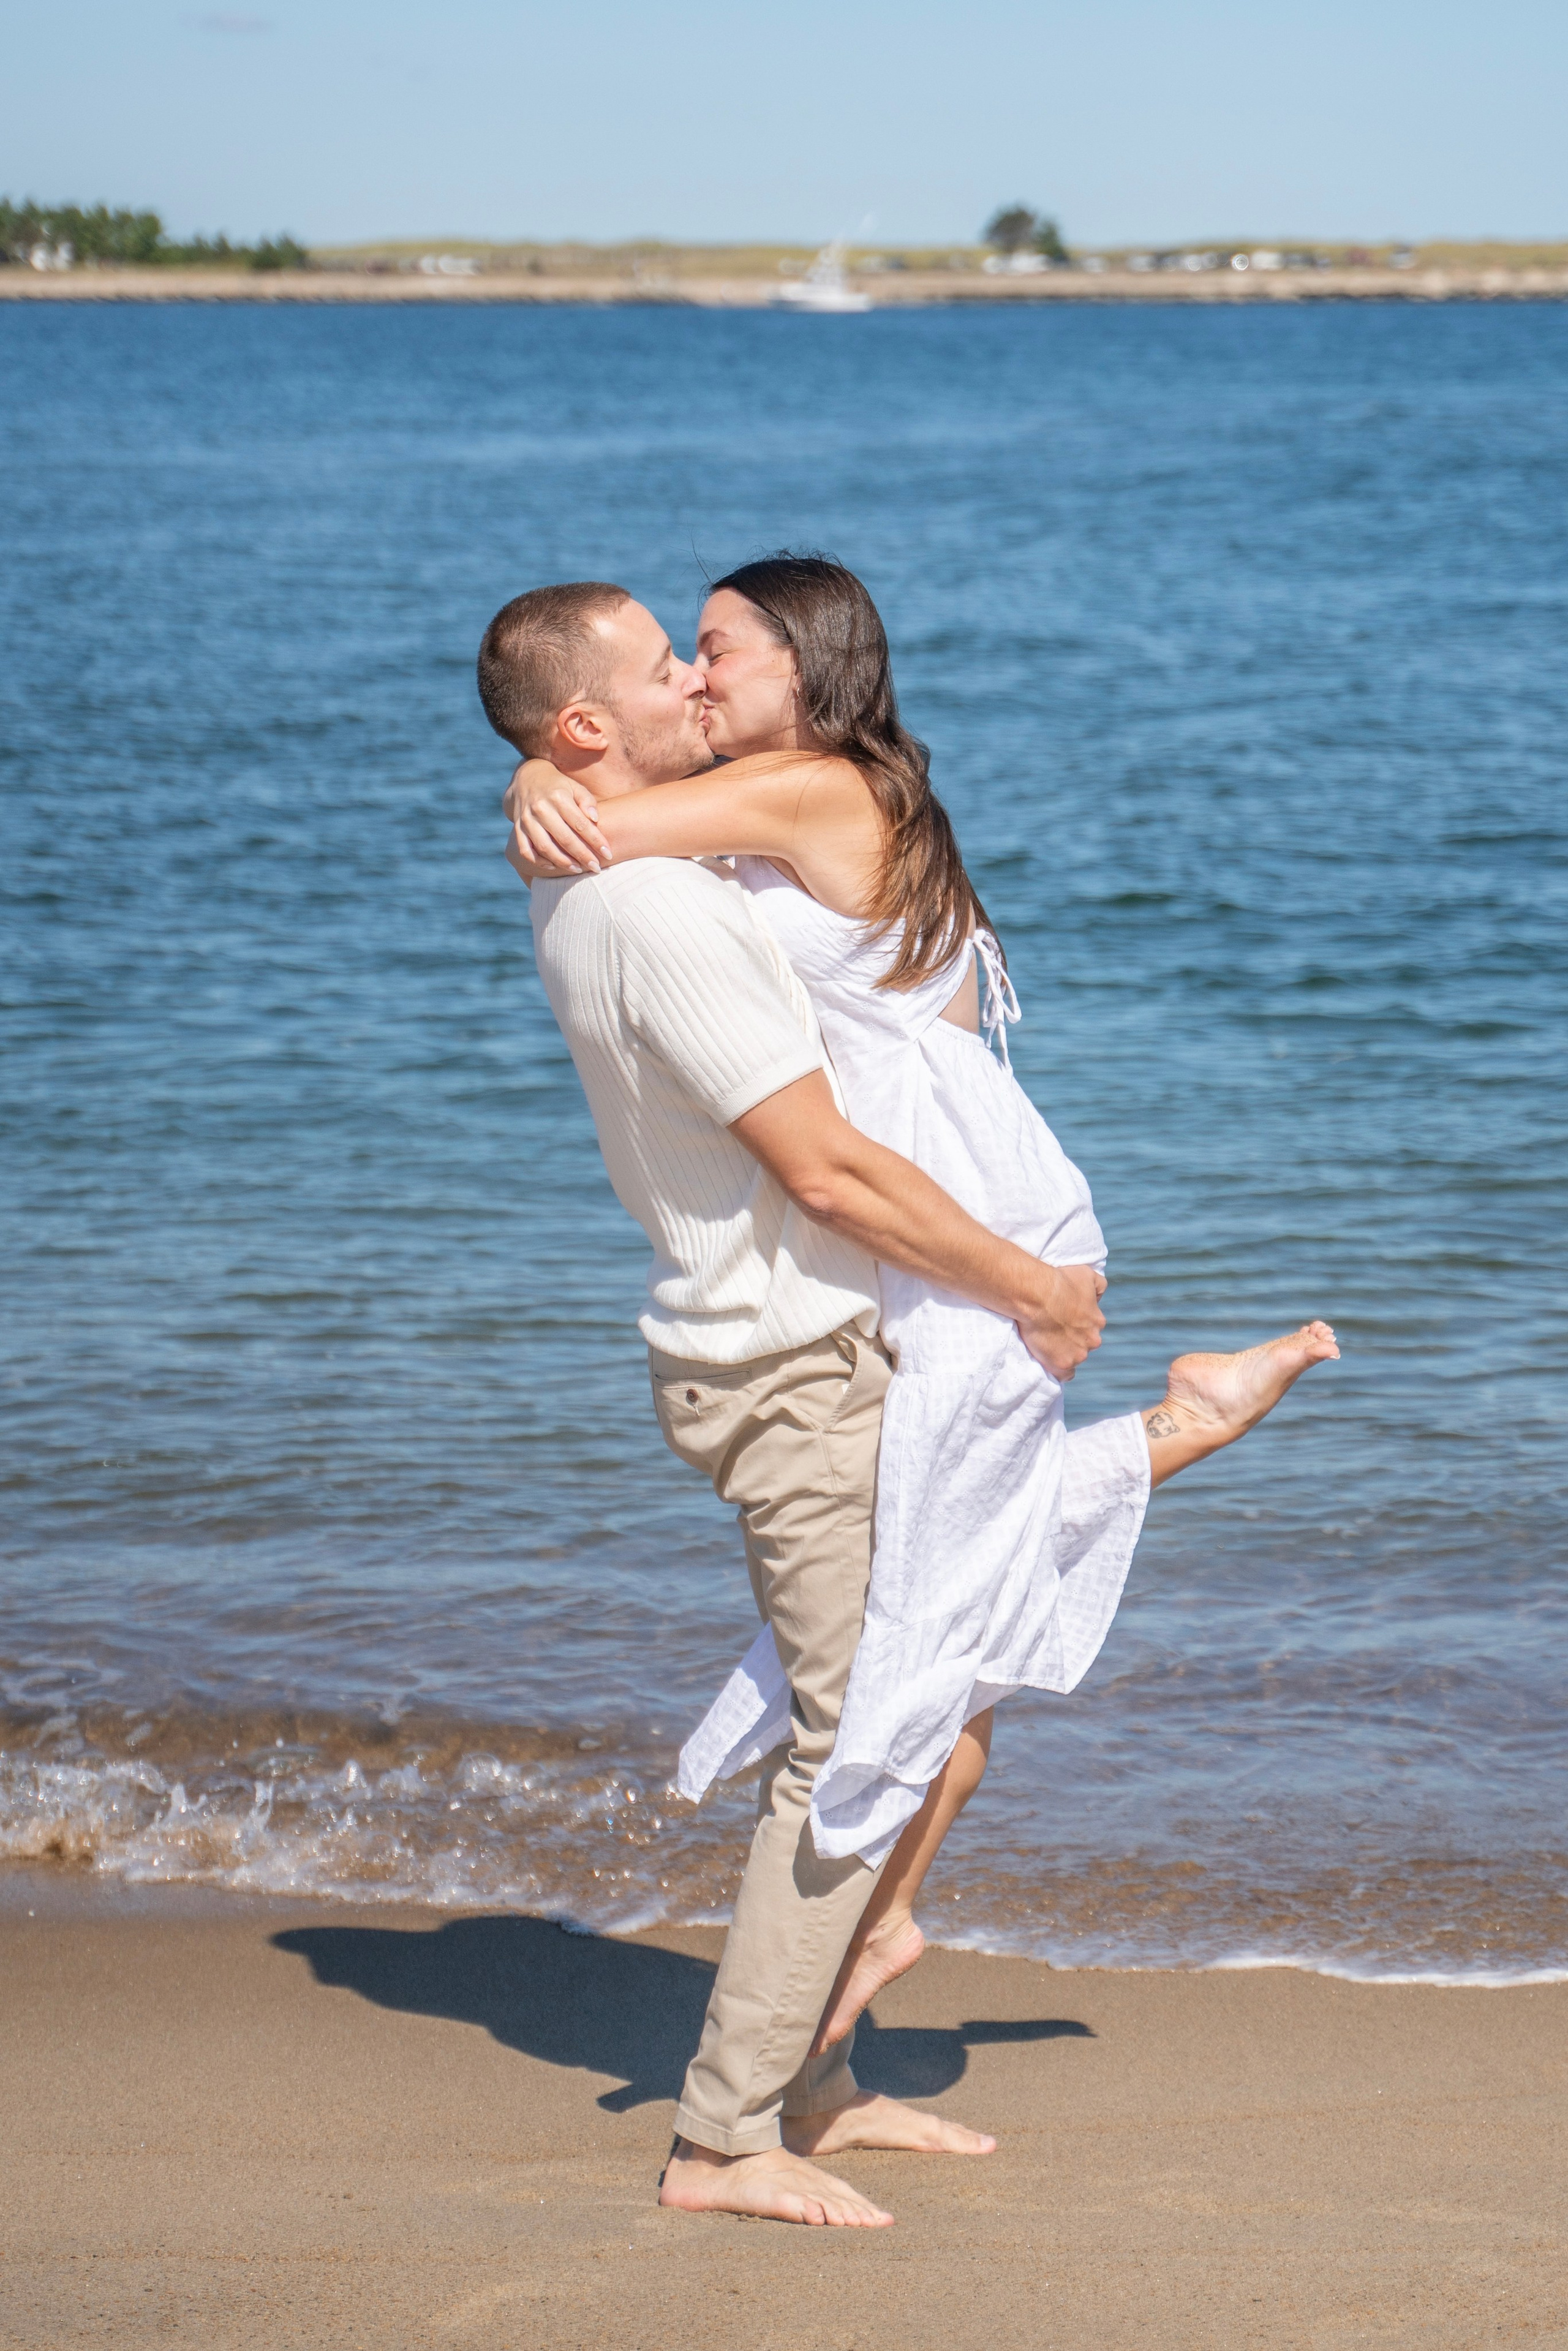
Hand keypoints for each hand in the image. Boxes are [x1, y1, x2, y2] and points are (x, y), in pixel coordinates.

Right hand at [501, 758, 608, 874]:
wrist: (526, 779)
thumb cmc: (558, 786)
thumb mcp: (574, 787)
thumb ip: (587, 800)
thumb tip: (595, 818)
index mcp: (558, 797)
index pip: (580, 823)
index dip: (595, 840)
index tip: (608, 853)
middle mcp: (540, 808)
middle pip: (564, 838)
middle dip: (582, 856)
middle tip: (596, 868)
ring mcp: (527, 819)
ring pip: (544, 847)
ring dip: (562, 862)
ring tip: (578, 869)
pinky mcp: (518, 828)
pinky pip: (525, 850)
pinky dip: (538, 861)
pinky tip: (553, 867)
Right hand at [1015, 1264, 1105, 1380]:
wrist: (1038, 1295)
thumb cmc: (1060, 1282)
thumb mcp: (1087, 1273)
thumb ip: (1099, 1285)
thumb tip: (1099, 1297)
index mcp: (1097, 1322)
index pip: (1091, 1328)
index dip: (1077, 1324)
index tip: (1063, 1319)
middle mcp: (1092, 1340)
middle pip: (1083, 1344)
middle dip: (1072, 1339)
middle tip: (1053, 1329)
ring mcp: (1077, 1354)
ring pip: (1074, 1357)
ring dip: (1064, 1352)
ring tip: (1046, 1341)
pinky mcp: (1061, 1364)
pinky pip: (1064, 1375)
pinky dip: (1059, 1370)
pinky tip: (1051, 1361)